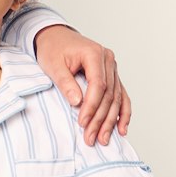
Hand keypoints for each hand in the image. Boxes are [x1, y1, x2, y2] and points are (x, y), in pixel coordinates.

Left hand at [34, 24, 130, 145]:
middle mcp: (108, 60)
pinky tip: (122, 128)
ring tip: (104, 139)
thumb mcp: (53, 65)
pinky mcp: (111, 75)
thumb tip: (78, 102)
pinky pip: (121, 95)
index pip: (98, 85)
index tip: (82, 123)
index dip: (91, 106)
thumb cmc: (53, 49)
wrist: (56, 37)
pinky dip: (122, 113)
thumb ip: (65, 83)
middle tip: (91, 138)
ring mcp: (112, 68)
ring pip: (116, 98)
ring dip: (111, 120)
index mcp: (94, 54)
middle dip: (100, 119)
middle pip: (109, 94)